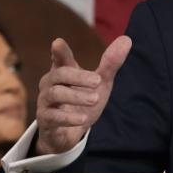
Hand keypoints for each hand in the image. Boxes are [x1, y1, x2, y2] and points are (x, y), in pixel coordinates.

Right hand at [35, 36, 131, 154]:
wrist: (68, 133)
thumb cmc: (82, 102)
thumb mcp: (99, 83)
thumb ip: (110, 64)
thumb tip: (127, 39)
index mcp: (63, 72)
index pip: (60, 58)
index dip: (59, 52)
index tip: (58, 43)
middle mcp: (50, 84)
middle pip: (59, 74)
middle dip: (78, 76)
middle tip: (98, 80)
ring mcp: (45, 102)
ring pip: (55, 94)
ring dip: (76, 96)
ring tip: (95, 99)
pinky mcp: (45, 120)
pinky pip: (53, 116)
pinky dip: (68, 118)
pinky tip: (83, 119)